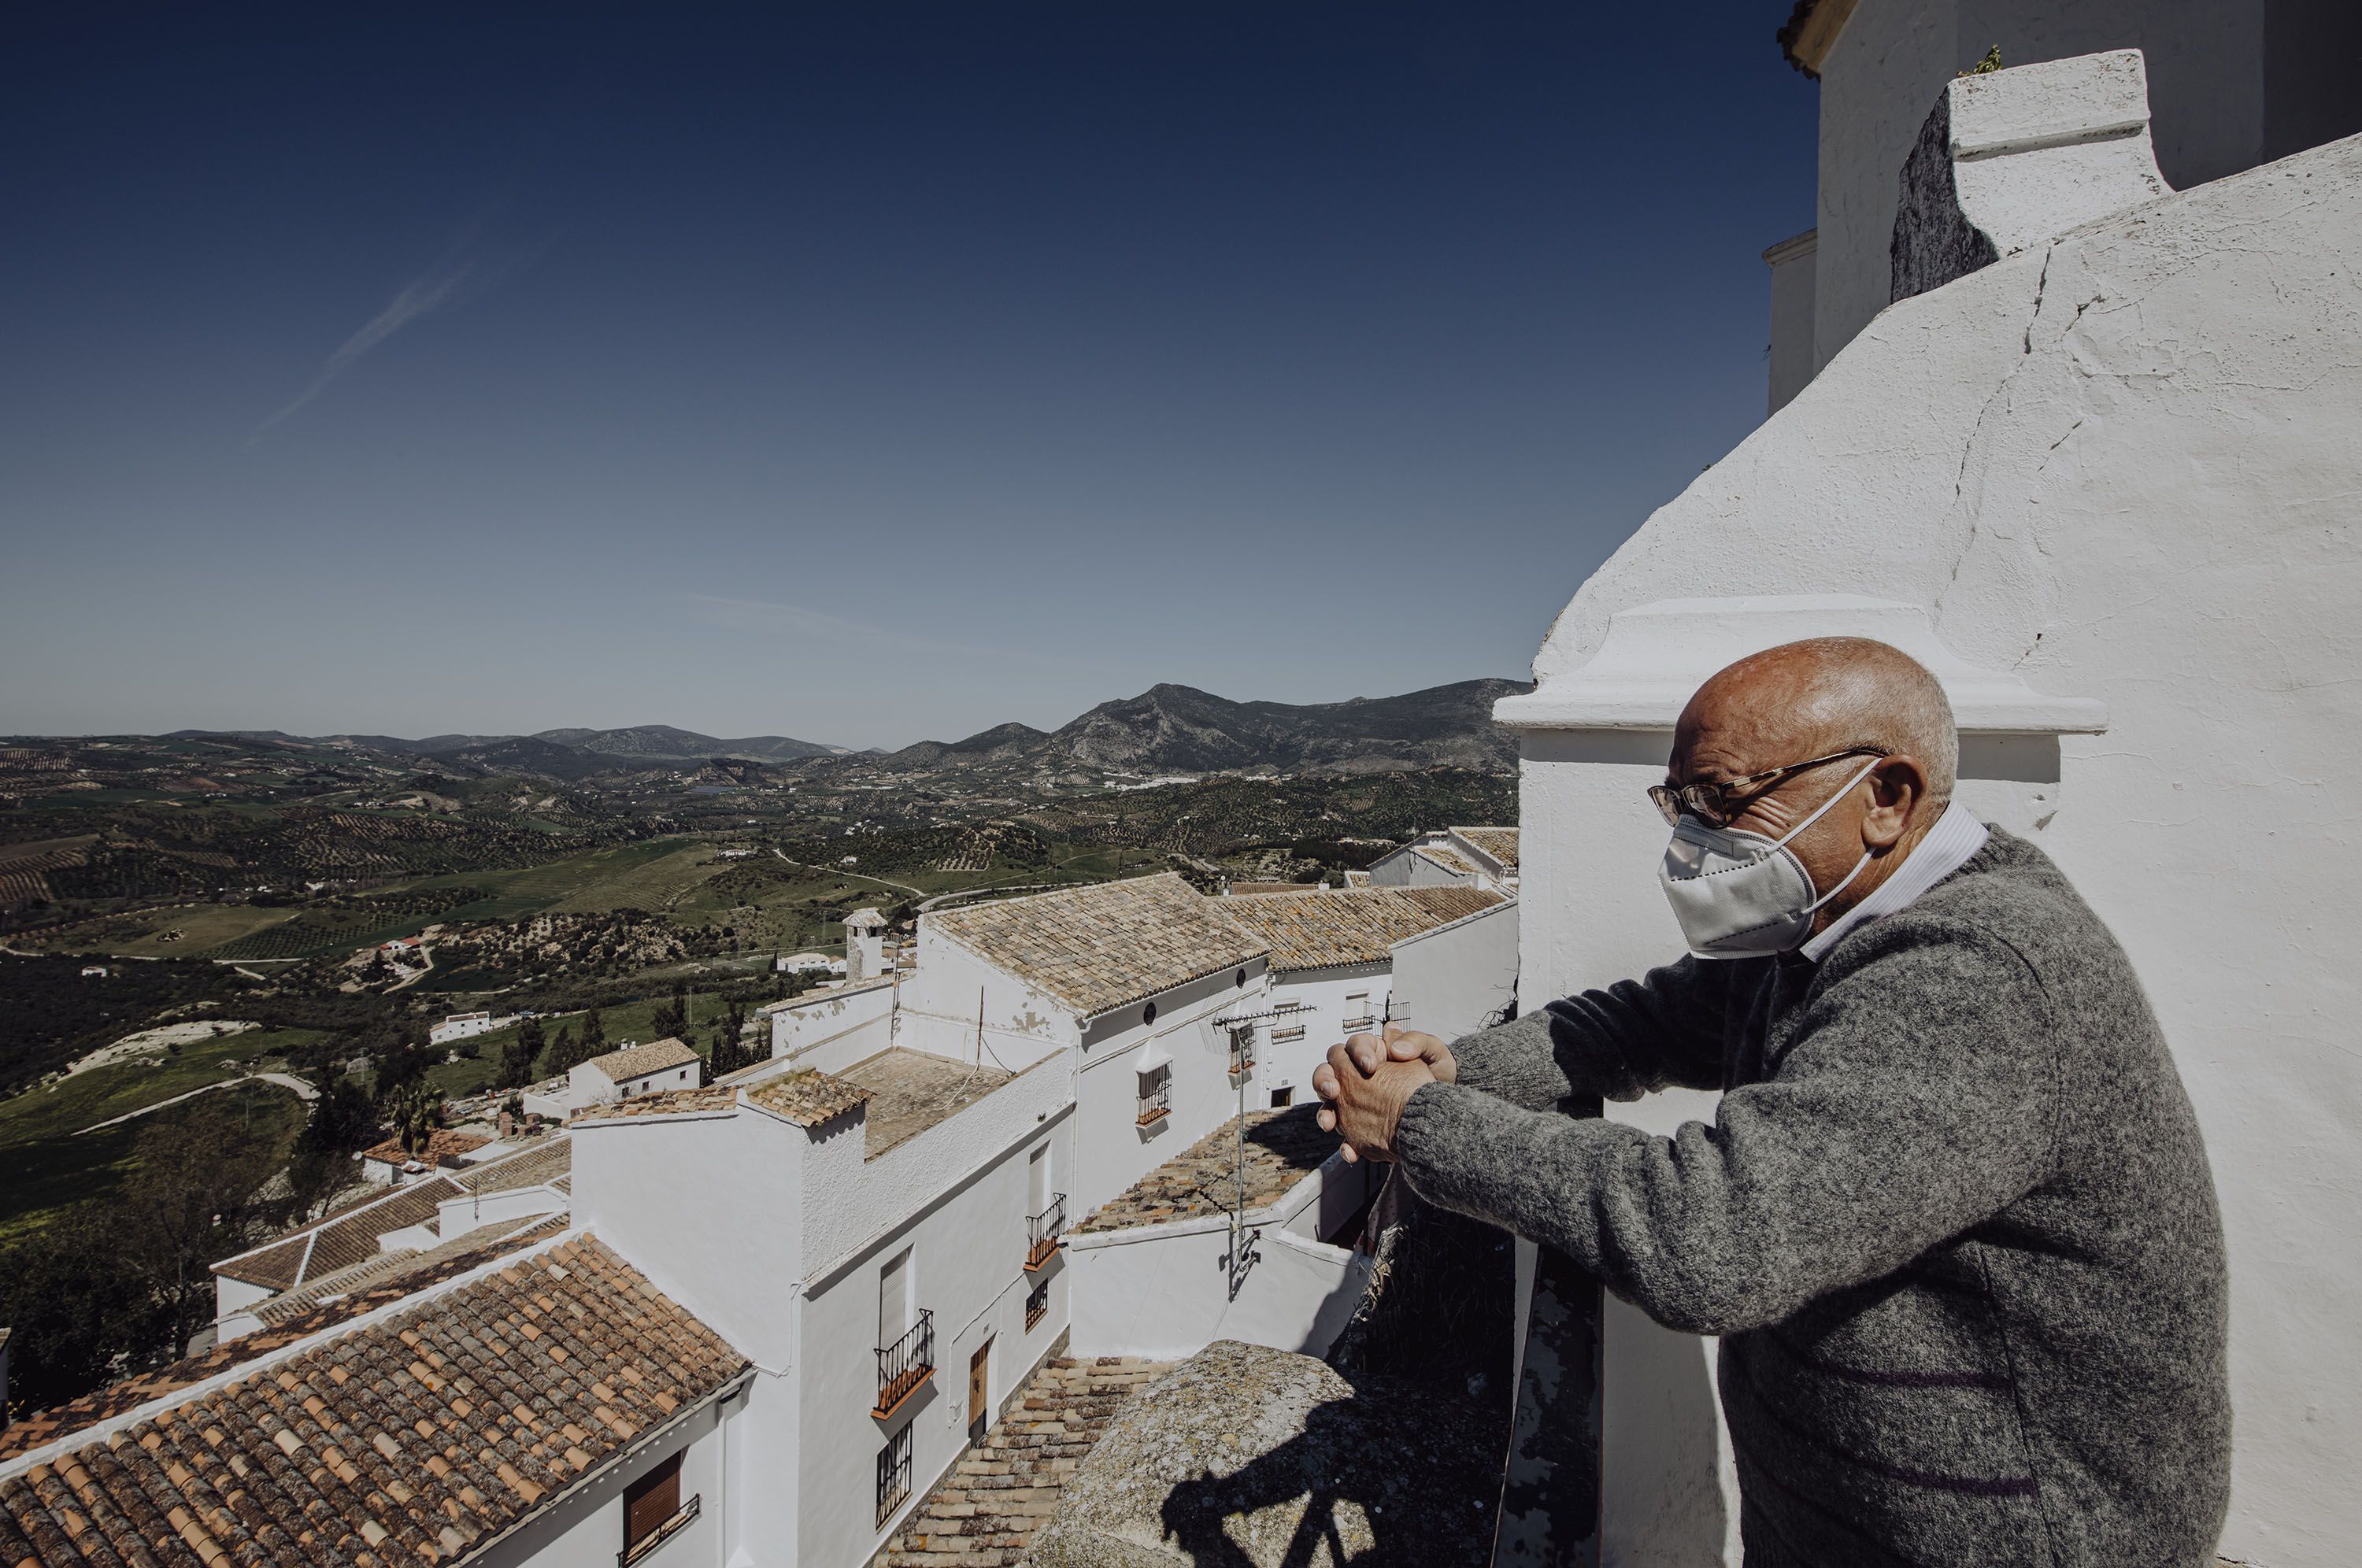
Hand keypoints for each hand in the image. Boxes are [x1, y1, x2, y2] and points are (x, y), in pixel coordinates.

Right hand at [1314, 1025, 1447, 1162]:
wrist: (1445, 1108)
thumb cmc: (1439, 1073)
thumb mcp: (1434, 1052)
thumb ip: (1416, 1042)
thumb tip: (1395, 1047)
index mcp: (1374, 1053)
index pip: (1354, 1046)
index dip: (1357, 1054)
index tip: (1371, 1066)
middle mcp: (1359, 1076)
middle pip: (1329, 1072)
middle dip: (1324, 1080)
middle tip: (1334, 1090)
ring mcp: (1357, 1102)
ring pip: (1329, 1105)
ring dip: (1325, 1114)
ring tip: (1330, 1123)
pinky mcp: (1361, 1126)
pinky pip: (1347, 1137)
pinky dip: (1346, 1146)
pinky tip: (1351, 1152)